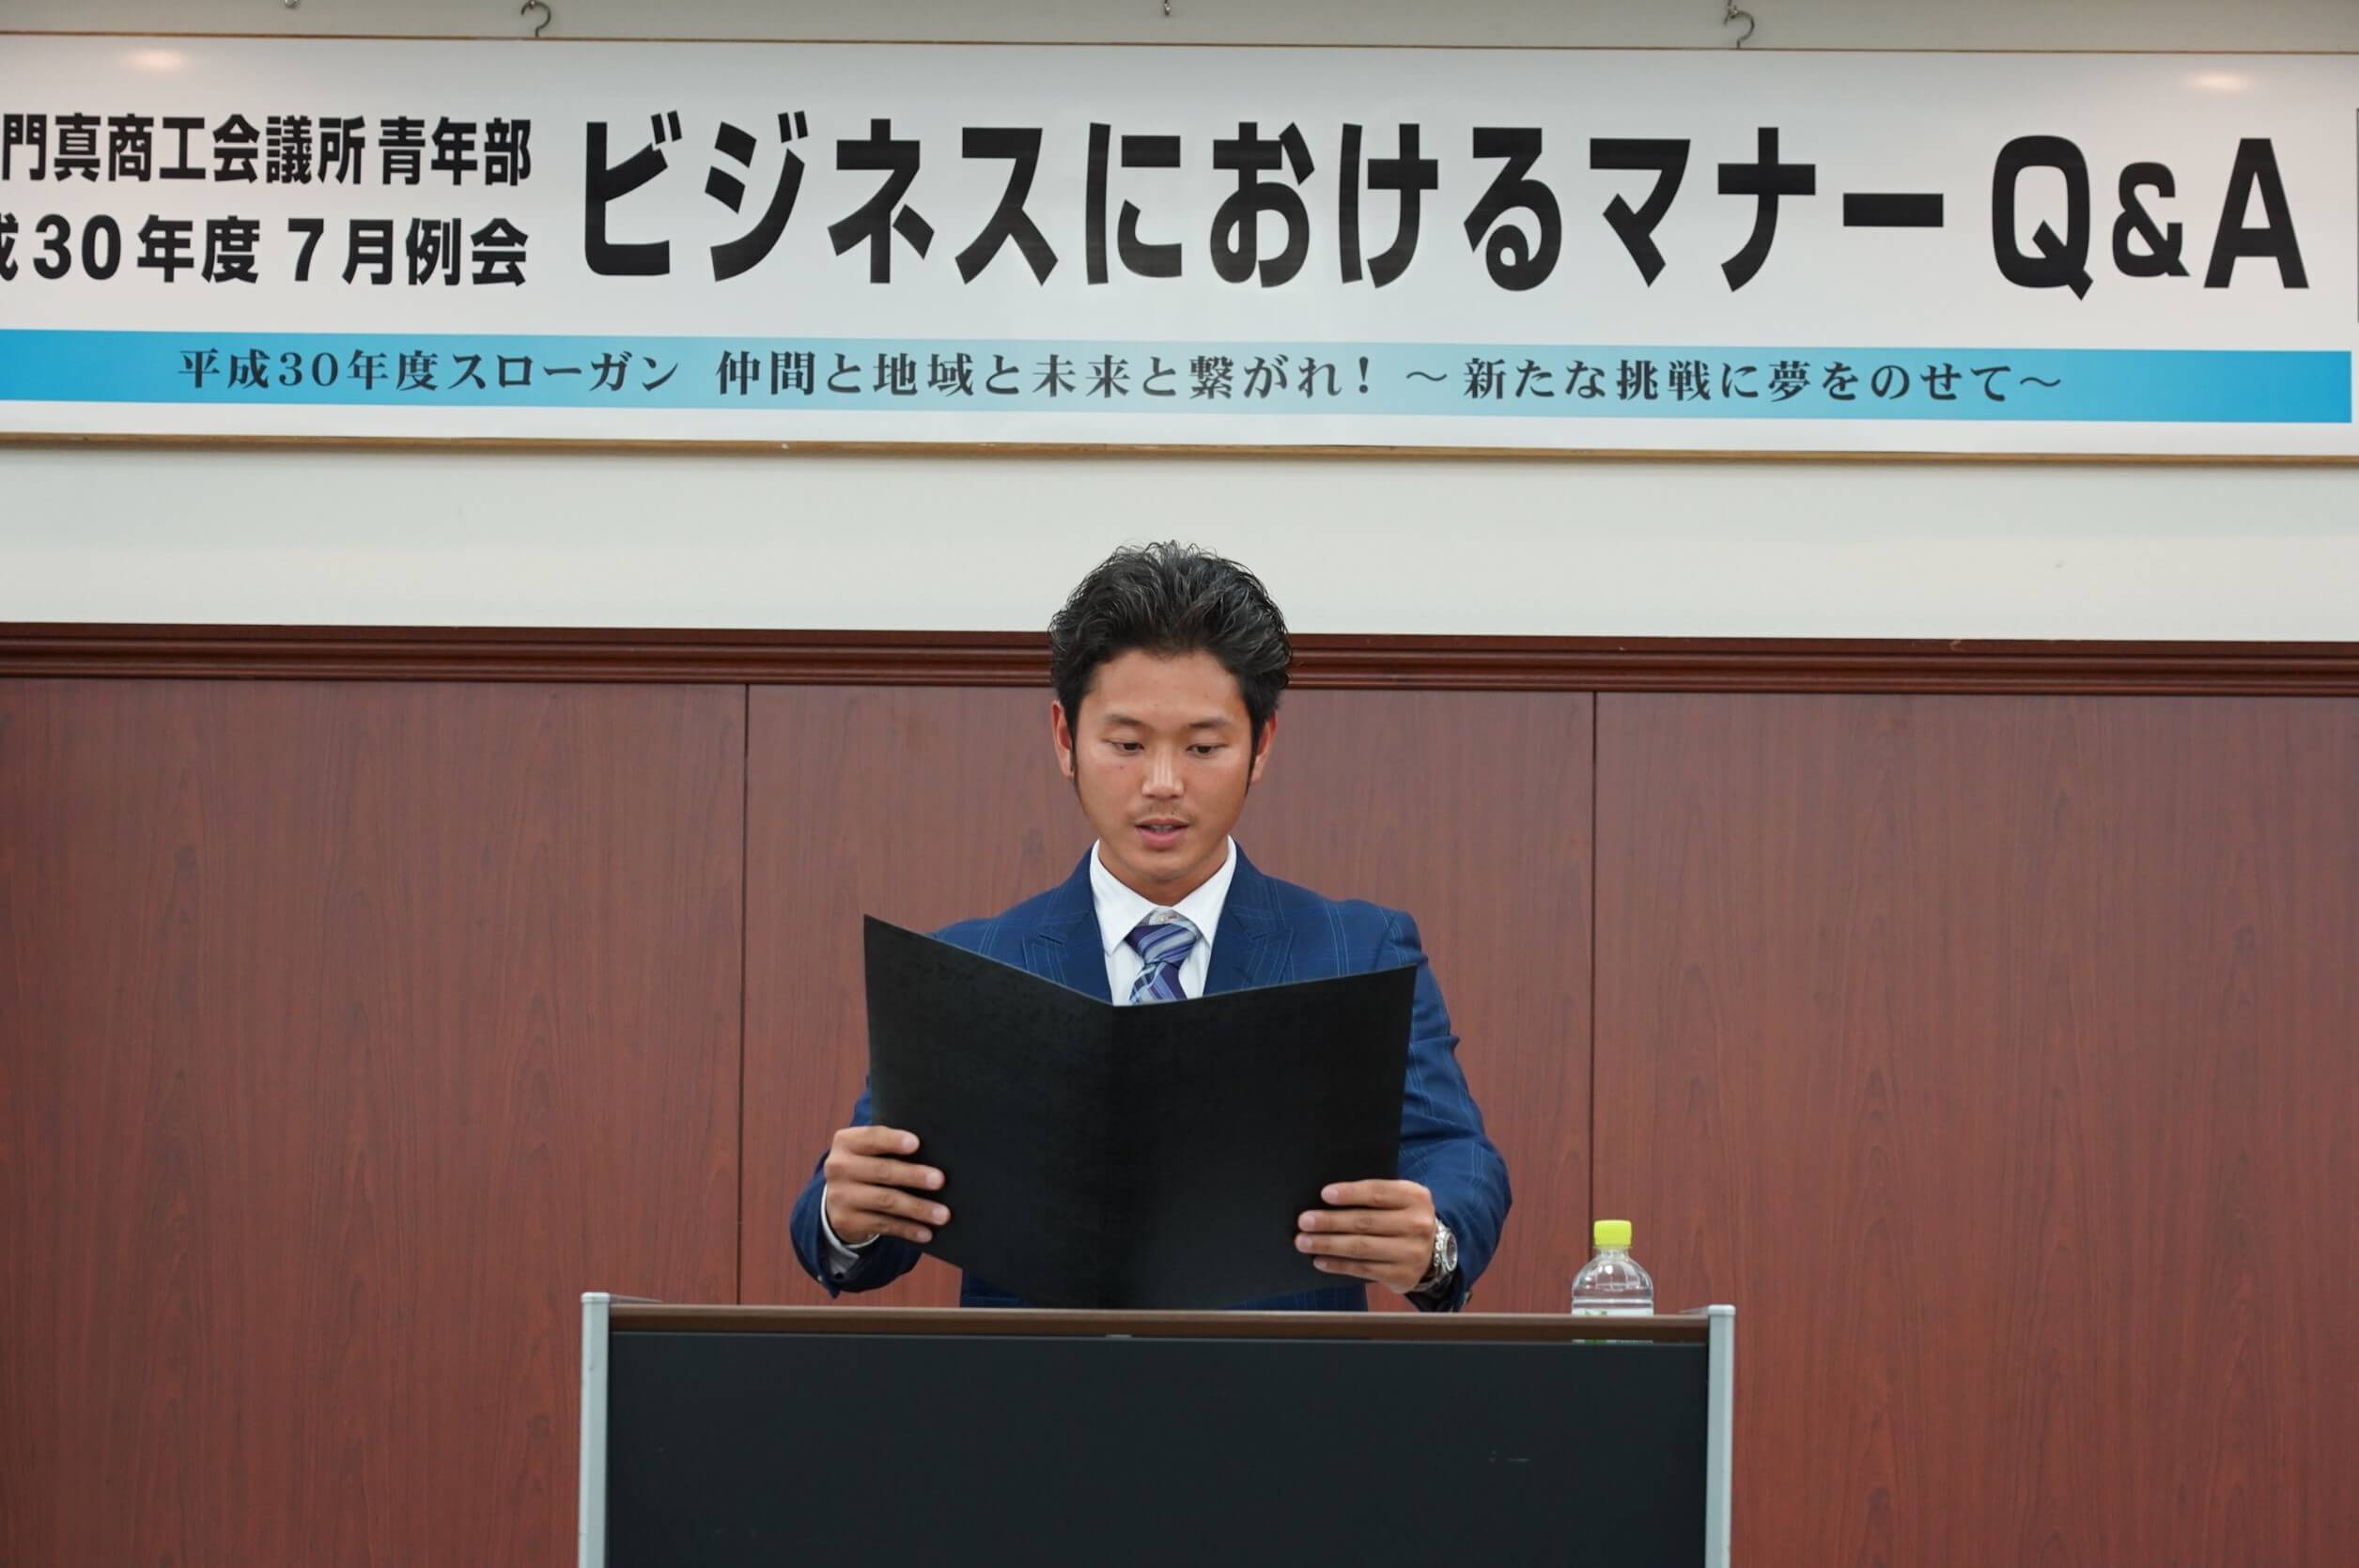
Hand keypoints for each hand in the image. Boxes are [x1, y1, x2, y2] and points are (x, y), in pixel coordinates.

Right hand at [823, 1125, 948, 1245]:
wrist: (839, 1198)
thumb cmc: (869, 1165)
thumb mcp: (870, 1150)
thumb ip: (892, 1146)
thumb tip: (936, 1150)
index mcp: (846, 1142)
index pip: (871, 1138)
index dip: (893, 1141)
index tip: (916, 1143)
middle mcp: (838, 1167)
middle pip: (882, 1171)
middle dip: (913, 1175)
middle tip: (940, 1180)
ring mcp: (840, 1196)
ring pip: (885, 1201)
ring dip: (917, 1208)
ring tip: (942, 1214)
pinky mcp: (846, 1221)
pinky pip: (882, 1225)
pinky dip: (907, 1229)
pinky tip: (926, 1233)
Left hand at [1296, 1179, 1438, 1296]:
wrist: (1433, 1250)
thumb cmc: (1403, 1217)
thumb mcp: (1400, 1199)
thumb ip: (1373, 1196)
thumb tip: (1327, 1199)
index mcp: (1415, 1197)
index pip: (1378, 1193)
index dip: (1350, 1193)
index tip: (1324, 1194)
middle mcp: (1417, 1224)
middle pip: (1365, 1222)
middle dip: (1330, 1221)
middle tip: (1304, 1221)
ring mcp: (1411, 1252)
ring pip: (1361, 1247)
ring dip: (1328, 1244)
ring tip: (1304, 1241)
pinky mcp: (1402, 1275)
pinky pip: (1363, 1269)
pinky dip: (1338, 1265)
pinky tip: (1320, 1260)